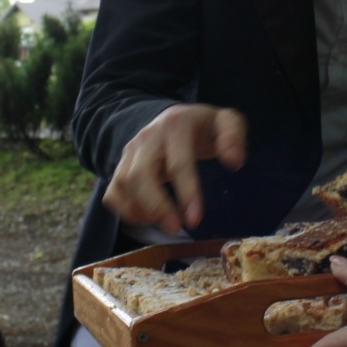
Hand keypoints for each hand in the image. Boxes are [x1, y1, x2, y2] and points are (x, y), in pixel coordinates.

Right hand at [103, 103, 246, 233]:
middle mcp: (148, 138)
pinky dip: (126, 211)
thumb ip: (234, 134)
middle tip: (175, 228)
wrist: (174, 119)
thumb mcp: (226, 120)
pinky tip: (148, 218)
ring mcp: (130, 152)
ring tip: (165, 223)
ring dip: (141, 210)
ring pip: (123, 184)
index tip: (195, 220)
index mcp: (176, 126)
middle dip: (156, 206)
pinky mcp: (120, 167)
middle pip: (139, 174)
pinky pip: (112, 193)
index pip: (178, 162)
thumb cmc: (204, 127)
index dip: (186, 192)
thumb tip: (233, 161)